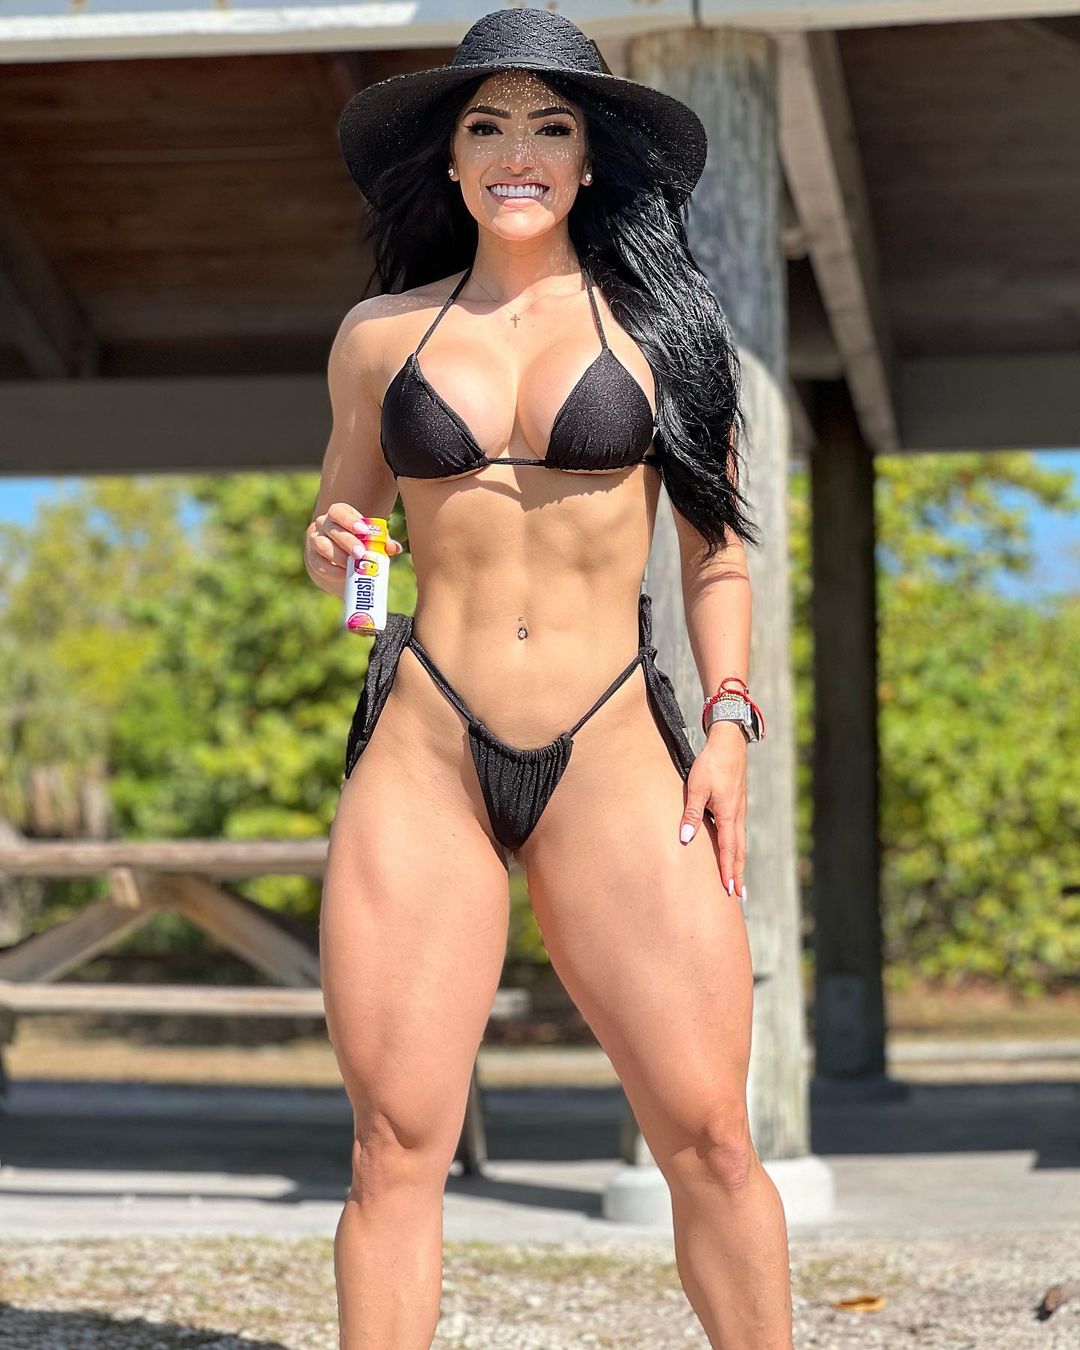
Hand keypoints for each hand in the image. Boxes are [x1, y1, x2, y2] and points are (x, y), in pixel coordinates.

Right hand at [305, 502, 402, 583]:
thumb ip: (382, 541)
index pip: (338, 511)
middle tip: (361, 553)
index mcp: (338, 513)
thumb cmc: (358, 541)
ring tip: (352, 565)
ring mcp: (315, 540)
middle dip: (348, 542)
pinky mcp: (312, 558)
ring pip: (322, 545)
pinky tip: (344, 574)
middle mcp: (324, 524)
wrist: (338, 558)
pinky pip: (318, 564)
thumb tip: (394, 548)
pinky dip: (332, 571)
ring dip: (338, 556)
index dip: (350, 520)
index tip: (364, 531)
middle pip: (332, 529)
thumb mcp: (370, 539)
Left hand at [679, 721, 746, 906]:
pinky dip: (738, 848)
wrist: (730, 743)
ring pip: (741, 843)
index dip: (727, 871)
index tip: (729, 891)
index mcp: (728, 815)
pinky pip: (738, 833)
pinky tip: (733, 851)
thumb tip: (686, 838)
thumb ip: (692, 813)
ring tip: (738, 880)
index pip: (728, 850)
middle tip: (739, 896)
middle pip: (739, 852)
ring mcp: (739, 810)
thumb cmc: (711, 764)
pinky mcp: (737, 804)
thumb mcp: (696, 787)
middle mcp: (737, 816)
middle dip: (738, 874)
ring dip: (739, 863)